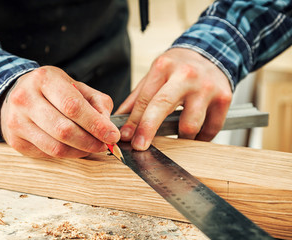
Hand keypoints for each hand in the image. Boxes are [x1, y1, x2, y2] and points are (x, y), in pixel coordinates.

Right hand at [0, 66, 119, 157]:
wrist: (16, 94)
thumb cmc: (52, 90)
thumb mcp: (75, 86)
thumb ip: (96, 102)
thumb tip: (107, 126)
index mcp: (44, 79)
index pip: (73, 106)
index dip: (95, 124)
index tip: (112, 135)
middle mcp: (25, 99)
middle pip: (64, 130)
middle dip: (90, 141)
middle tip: (105, 145)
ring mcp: (17, 121)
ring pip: (56, 147)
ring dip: (80, 151)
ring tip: (92, 147)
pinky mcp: (15, 140)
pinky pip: (47, 153)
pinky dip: (67, 154)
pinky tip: (75, 148)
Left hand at [115, 48, 231, 149]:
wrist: (213, 52)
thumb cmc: (179, 67)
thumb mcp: (155, 73)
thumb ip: (138, 97)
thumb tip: (120, 120)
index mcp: (164, 67)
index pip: (146, 99)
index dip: (134, 121)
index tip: (126, 137)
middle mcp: (186, 75)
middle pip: (164, 107)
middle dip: (149, 129)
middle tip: (140, 147)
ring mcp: (207, 87)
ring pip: (190, 125)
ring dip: (179, 138)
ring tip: (175, 135)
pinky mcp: (224, 99)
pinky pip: (210, 129)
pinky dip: (200, 137)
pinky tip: (194, 133)